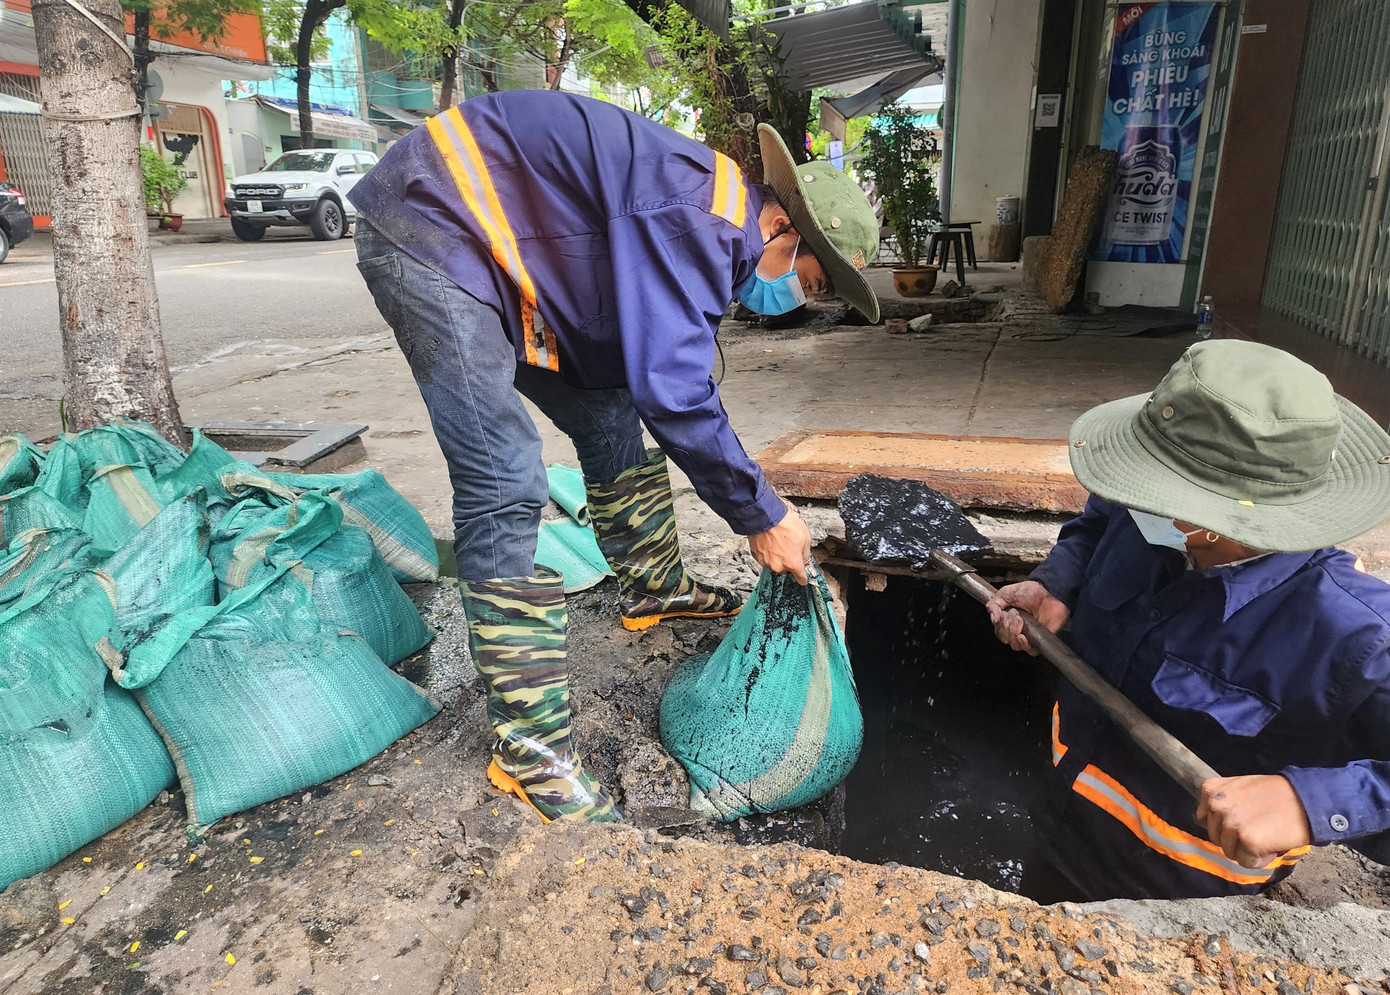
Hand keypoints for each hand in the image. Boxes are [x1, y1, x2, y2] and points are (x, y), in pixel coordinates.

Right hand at [748, 499, 812, 584]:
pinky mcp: (757, 556)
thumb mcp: (805, 539)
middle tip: (790, 546)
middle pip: (787, 569)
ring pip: (775, 563)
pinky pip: (765, 558)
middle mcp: (779, 566)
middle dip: (789, 560)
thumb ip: (807, 557)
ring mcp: (766, 562)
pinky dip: (768, 552)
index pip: (801, 579)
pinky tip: (770, 541)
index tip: (804, 574)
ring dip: (778, 556)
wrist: (766, 515)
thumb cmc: (786, 524)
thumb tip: (809, 568)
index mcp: (793, 564)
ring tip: (779, 541)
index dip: (804, 576)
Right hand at [985, 581, 1068, 655]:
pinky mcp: (1040, 639)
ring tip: (1020, 620)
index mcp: (1009, 621)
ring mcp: (1029, 636)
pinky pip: (1030, 651)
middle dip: (1007, 627)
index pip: (999, 632)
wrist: (1048, 591)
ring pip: (1015, 646)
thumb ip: (993, 605)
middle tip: (1014, 615)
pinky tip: (1023, 636)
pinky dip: (1024, 645)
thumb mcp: (1005, 593)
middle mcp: (1018, 630)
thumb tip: (993, 619)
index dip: (999, 625)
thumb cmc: (1029, 591)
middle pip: (1006, 640)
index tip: (1003, 614)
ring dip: (1014, 633)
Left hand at [1196, 775, 1312, 867]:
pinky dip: (1260, 859)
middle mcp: (1216, 806)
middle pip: (1217, 837)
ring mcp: (1231, 824)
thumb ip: (1222, 801)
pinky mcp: (1247, 841)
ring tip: (1267, 833)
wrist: (1306, 800)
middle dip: (1236, 838)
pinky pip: (1246, 862)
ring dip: (1248, 849)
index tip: (1242, 820)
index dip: (1225, 824)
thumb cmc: (1277, 794)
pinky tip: (1272, 844)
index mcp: (1211, 790)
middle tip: (1259, 827)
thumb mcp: (1240, 787)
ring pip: (1230, 851)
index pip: (1204, 818)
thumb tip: (1204, 819)